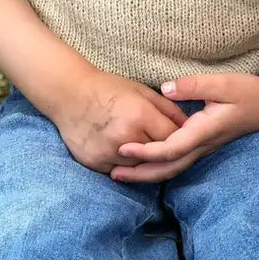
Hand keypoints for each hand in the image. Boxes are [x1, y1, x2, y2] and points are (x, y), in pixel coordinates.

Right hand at [51, 70, 187, 173]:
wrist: (68, 94)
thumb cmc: (108, 89)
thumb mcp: (142, 92)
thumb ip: (169, 110)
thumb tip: (190, 126)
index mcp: (140, 115)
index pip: (173, 138)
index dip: (180, 138)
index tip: (183, 137)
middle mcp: (125, 137)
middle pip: (159, 156)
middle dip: (165, 151)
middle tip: (168, 147)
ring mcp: (108, 152)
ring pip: (141, 167)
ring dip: (146, 161)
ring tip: (143, 146)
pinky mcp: (95, 162)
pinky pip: (121, 171)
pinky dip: (126, 165)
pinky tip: (123, 152)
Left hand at [111, 73, 258, 182]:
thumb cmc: (250, 92)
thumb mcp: (223, 83)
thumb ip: (194, 85)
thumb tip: (165, 89)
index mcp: (204, 131)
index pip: (170, 148)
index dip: (145, 152)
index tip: (122, 148)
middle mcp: (203, 145)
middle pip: (168, 168)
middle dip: (140, 173)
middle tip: (112, 173)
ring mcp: (204, 148)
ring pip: (173, 169)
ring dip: (147, 174)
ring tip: (121, 174)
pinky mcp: (204, 145)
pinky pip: (178, 162)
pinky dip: (159, 166)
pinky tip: (144, 164)